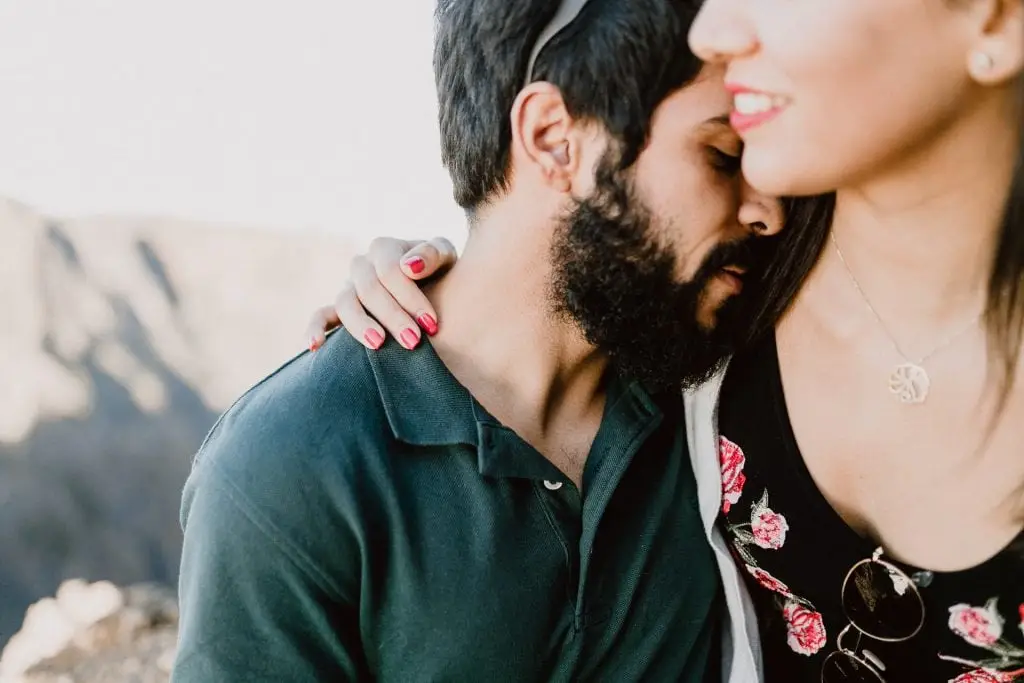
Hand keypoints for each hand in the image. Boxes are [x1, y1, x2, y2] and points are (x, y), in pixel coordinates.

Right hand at [305, 236, 457, 351]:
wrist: (436, 288)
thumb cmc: (441, 272)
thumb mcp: (445, 257)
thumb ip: (433, 254)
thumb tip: (410, 267)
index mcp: (385, 248)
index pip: (390, 271)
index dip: (410, 297)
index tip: (432, 323)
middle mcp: (362, 265)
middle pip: (369, 289)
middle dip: (393, 316)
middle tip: (414, 342)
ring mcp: (349, 287)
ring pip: (344, 304)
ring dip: (360, 325)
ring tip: (379, 344)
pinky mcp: (339, 310)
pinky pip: (320, 316)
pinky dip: (314, 329)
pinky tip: (314, 347)